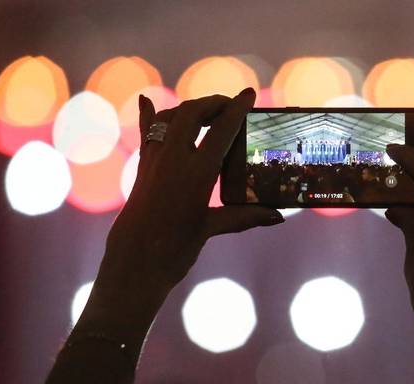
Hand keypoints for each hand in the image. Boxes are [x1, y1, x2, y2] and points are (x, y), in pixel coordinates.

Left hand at [97, 89, 283, 297]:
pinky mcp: (143, 167)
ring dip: (189, 108)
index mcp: (196, 172)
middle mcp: (173, 158)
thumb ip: (244, 217)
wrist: (136, 259)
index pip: (221, 129)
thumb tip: (276, 215)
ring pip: (170, 118)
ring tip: (206, 111)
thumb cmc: (176, 247)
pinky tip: (147, 101)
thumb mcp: (211, 228)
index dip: (237, 109)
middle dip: (213, 103)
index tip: (248, 94)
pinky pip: (147, 134)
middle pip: (193, 113)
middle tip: (230, 105)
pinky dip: (149, 116)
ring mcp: (154, 160)